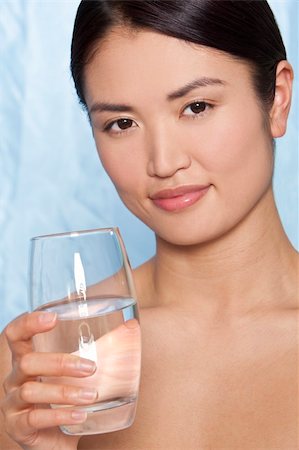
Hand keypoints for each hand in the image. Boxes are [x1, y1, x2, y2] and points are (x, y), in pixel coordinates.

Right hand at [0, 311, 96, 449]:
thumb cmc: (66, 396)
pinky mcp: (18, 427)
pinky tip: (81, 415)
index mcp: (28, 357)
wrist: (57, 439)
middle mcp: (15, 377)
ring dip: (65, 391)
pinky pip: (35, 419)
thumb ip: (98, 349)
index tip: (54, 318)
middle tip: (91, 368)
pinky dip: (60, 415)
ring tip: (92, 395)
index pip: (16, 333)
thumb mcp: (77, 372)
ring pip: (31, 390)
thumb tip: (132, 325)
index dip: (29, 322)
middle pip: (27, 361)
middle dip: (60, 362)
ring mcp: (13, 403)